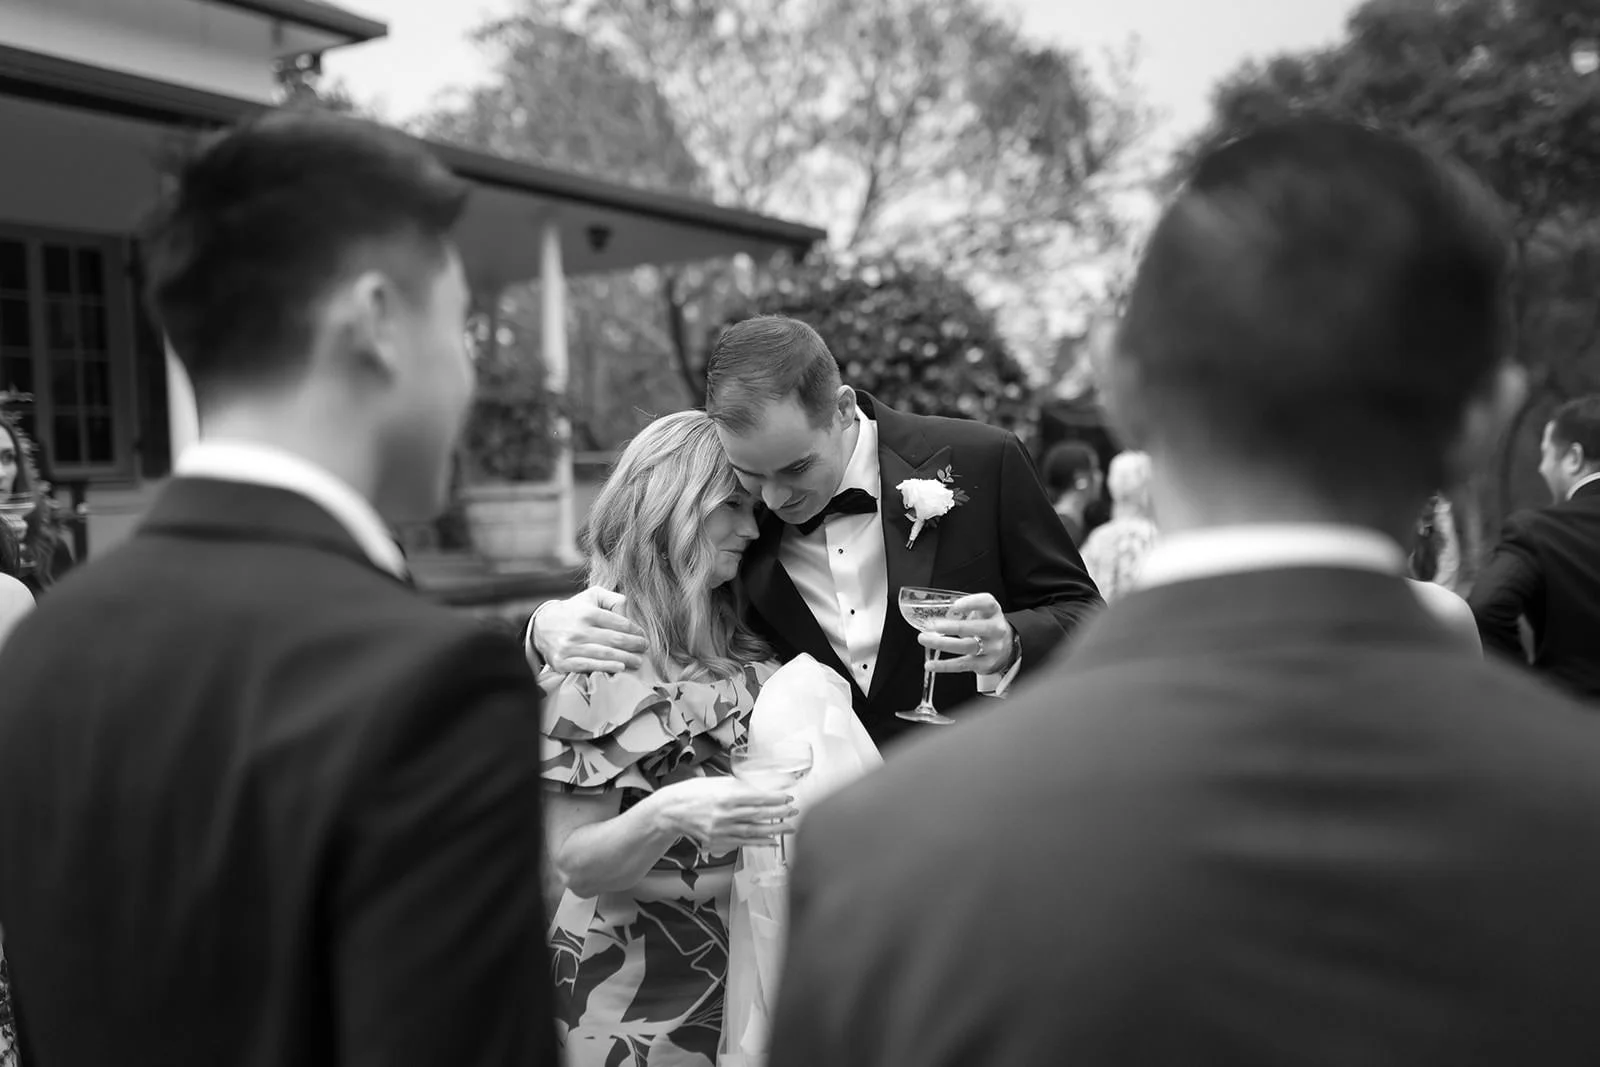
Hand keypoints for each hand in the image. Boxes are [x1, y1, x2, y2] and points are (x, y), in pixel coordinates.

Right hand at [531, 587, 648, 673]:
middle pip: (615, 640)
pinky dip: (606, 667)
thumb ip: (612, 599)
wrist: (541, 626)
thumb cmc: (574, 611)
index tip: (643, 636)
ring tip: (638, 661)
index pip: (619, 623)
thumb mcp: (591, 597)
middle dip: (634, 645)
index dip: (635, 631)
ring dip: (626, 659)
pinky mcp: (563, 662)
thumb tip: (628, 609)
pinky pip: (589, 666)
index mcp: (588, 613)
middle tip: (644, 649)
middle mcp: (579, 630)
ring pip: (605, 654)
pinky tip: (620, 668)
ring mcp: (570, 647)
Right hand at [651, 777, 797, 853]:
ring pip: (753, 830)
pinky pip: (743, 842)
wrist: (671, 811)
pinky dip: (759, 842)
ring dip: (774, 829)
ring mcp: (721, 830)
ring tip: (789, 827)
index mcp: (725, 795)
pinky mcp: (718, 841)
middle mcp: (724, 814)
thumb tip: (760, 788)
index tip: (788, 797)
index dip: (775, 798)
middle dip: (779, 813)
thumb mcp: (716, 782)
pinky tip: (772, 840)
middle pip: (758, 814)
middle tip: (794, 811)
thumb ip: (737, 785)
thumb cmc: (692, 793)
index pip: (757, 797)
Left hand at [920, 593, 1014, 674]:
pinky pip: (962, 665)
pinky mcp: (984, 665)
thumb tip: (936, 617)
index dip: (971, 603)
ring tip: (924, 639)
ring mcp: (992, 649)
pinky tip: (930, 664)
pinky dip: (944, 665)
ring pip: (966, 646)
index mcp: (994, 612)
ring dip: (942, 643)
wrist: (1008, 649)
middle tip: (933, 625)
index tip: (955, 606)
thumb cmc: (988, 627)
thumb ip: (964, 611)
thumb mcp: (983, 613)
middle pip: (974, 628)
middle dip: (952, 627)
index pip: (986, 603)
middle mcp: (996, 630)